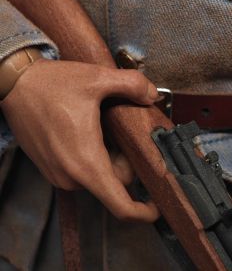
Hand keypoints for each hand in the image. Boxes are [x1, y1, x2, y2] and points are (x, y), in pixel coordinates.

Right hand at [1, 59, 159, 222]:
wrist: (15, 84)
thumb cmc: (51, 84)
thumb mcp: (97, 78)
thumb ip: (131, 85)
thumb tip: (153, 94)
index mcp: (86, 163)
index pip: (121, 205)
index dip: (143, 211)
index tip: (158, 205)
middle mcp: (71, 177)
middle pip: (115, 183)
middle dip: (127, 160)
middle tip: (127, 129)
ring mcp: (58, 175)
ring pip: (98, 176)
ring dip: (109, 156)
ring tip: (106, 124)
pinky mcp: (50, 168)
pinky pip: (81, 171)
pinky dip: (93, 156)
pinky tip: (90, 128)